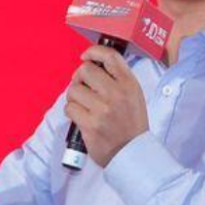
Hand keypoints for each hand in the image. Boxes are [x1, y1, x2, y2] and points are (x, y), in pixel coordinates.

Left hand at [65, 45, 148, 167]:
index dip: (94, 52)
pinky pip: (70, 108)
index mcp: (129, 84)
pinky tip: (81, 116)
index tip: (86, 56)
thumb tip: (92, 63)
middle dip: (80, 77)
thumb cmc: (131, 124)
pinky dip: (72, 111)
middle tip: (83, 86)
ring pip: (74, 89)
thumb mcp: (134, 95)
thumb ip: (118, 78)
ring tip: (83, 104)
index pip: (110, 56)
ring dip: (74, 96)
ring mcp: (103, 110)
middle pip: (85, 70)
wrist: (133, 152)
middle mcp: (116, 94)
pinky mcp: (90, 125)